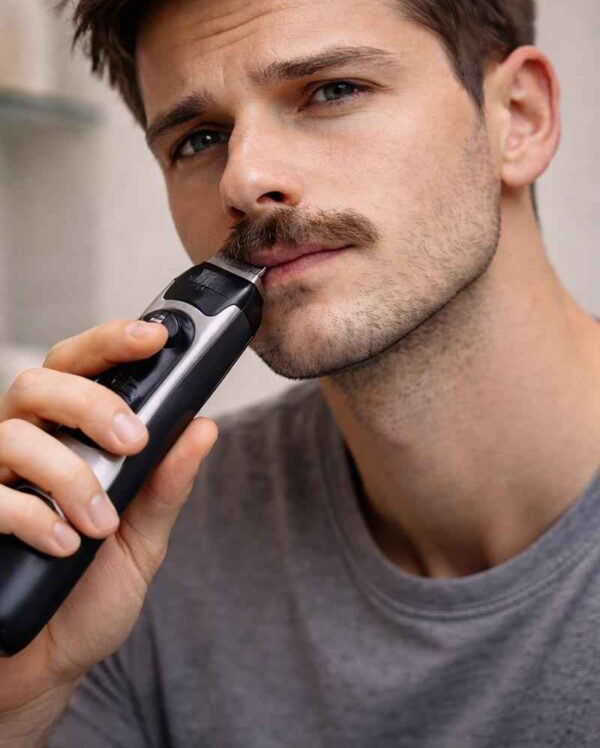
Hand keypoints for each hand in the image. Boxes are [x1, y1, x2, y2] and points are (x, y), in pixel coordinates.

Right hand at [0, 319, 217, 713]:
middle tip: (131, 441)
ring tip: (102, 521)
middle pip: (37, 381)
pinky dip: (32, 513)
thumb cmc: (91, 593)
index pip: (80, 365)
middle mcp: (25, 445)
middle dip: (89, 402)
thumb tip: (203, 428)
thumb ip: (167, 484)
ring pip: (13, 433)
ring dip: (68, 473)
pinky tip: (64, 544)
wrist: (48, 663)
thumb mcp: (144, 538)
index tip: (156, 337)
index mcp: (66, 436)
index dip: (112, 341)